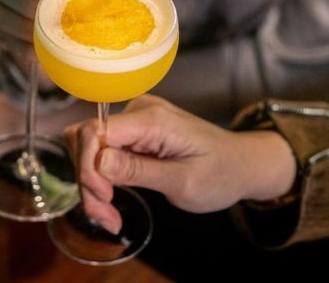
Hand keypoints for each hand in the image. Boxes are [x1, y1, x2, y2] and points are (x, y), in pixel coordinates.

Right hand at [65, 95, 295, 233]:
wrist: (241, 164)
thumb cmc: (221, 174)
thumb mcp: (184, 182)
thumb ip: (139, 171)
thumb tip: (98, 161)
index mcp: (152, 119)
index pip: (95, 131)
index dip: (88, 166)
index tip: (104, 199)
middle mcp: (138, 111)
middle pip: (86, 140)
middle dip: (89, 182)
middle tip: (107, 218)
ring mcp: (133, 119)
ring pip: (88, 149)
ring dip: (92, 185)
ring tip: (110, 216)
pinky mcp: (131, 132)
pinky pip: (100, 152)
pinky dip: (100, 180)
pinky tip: (111, 202)